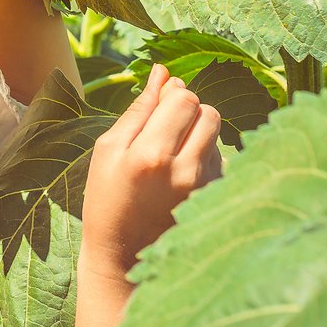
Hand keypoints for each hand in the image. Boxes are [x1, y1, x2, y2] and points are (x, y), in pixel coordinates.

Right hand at [81, 62, 222, 276]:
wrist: (122, 253)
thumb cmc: (106, 198)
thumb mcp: (108, 150)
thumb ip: (138, 110)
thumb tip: (162, 73)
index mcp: (150, 154)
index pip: (184, 99)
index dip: (173, 93)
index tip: (159, 101)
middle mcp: (184, 170)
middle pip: (208, 112)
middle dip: (189, 110)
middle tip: (164, 126)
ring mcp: (204, 186)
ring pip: (216, 134)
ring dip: (197, 131)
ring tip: (170, 152)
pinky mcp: (214, 198)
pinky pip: (219, 157)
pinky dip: (203, 154)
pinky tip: (179, 173)